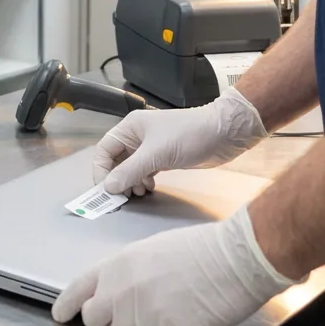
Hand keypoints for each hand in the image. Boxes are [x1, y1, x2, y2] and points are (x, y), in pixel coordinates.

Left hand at [51, 206, 298, 325]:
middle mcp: (119, 289)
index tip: (62, 314)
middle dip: (108, 322)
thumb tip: (119, 291)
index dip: (68, 305)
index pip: (78, 289)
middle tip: (131, 317)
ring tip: (163, 316)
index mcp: (117, 263)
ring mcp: (137, 315)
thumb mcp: (151, 250)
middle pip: (94, 320)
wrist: (232, 260)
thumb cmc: (201, 250)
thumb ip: (127, 272)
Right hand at [93, 88, 266, 195]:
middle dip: (116, 179)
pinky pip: (145, 172)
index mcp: (130, 128)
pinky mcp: (164, 157)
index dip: (101, 170)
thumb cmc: (190, 135)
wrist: (224, 133)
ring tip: (138, 193)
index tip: (105, 190)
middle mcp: (138, 137)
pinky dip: (143, 182)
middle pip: (116, 161)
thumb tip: (108, 187)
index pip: (104, 150)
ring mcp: (151, 148)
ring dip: (130, 182)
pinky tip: (150, 188)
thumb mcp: (157, 154)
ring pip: (131, 168)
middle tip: (121, 197)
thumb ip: (130, 171)